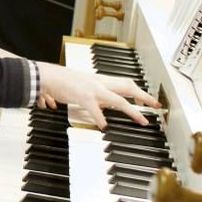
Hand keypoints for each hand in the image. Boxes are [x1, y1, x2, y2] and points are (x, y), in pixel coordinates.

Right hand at [38, 62, 159, 128]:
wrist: (45, 76)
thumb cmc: (57, 82)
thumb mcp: (77, 89)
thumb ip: (85, 99)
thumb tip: (88, 109)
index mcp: (98, 81)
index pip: (124, 83)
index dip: (139, 91)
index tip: (149, 100)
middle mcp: (99, 83)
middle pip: (128, 87)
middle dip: (144, 97)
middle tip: (156, 106)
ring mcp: (92, 89)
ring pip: (118, 99)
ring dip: (132, 111)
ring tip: (142, 120)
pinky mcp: (82, 96)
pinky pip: (95, 108)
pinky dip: (100, 117)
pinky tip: (104, 126)